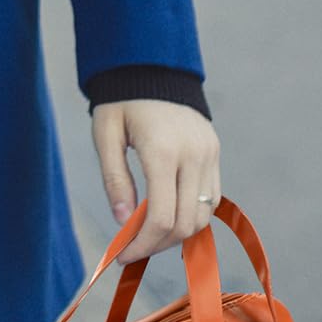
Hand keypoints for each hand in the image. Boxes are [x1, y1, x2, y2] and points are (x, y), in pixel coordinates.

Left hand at [92, 98, 221, 264]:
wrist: (153, 67)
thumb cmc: (122, 101)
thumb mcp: (106, 135)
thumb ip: (115, 179)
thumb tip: (122, 223)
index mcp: (163, 151)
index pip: (161, 217)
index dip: (142, 245)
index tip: (122, 255)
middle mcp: (193, 155)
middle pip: (185, 223)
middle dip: (157, 244)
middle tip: (132, 249)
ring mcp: (209, 154)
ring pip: (203, 215)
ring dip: (177, 233)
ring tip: (148, 234)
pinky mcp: (215, 152)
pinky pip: (212, 197)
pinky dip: (193, 214)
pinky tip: (168, 214)